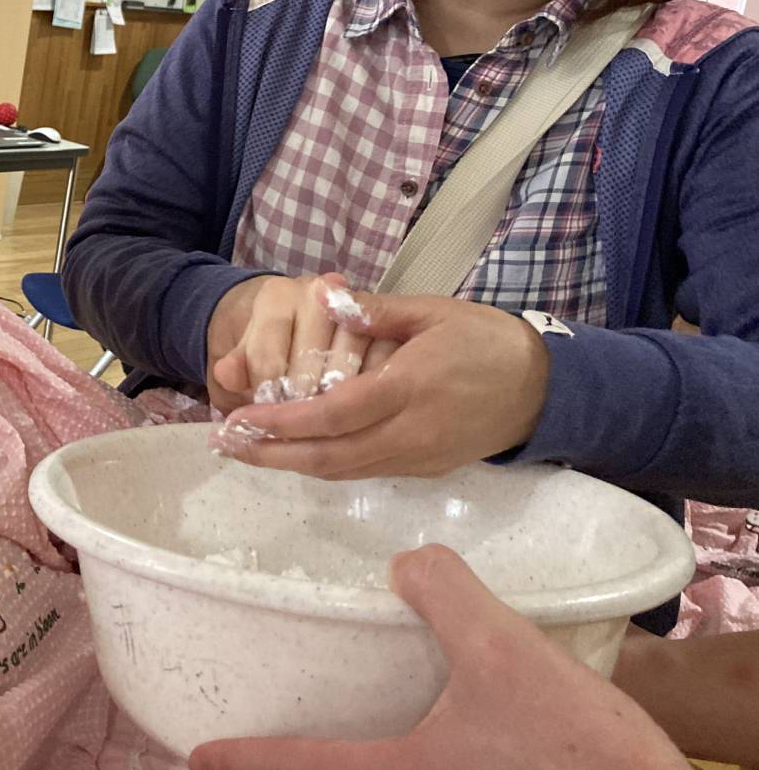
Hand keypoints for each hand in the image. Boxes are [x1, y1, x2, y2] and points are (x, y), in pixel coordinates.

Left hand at [188, 545, 690, 769]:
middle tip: (246, 760)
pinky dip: (404, 763)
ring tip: (335, 747)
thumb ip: (444, 596)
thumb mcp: (501, 652)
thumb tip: (409, 562)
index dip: (246, 761)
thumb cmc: (574, 752)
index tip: (200, 756)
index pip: (301, 767)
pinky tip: (431, 738)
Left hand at [211, 291, 546, 478]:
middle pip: (329, 457)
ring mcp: (417, 457)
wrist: (545, 390)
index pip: (333, 415)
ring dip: (291, 462)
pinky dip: (324, 462)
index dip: (282, 423)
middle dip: (271, 454)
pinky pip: (364, 470)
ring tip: (247, 448)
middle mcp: (409, 433)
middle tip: (224, 444)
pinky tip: (295, 449)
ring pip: (343, 470)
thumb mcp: (432, 311)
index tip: (239, 419)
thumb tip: (325, 298)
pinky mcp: (424, 468)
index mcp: (408, 388)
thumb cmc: (484, 341)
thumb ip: (376, 311)